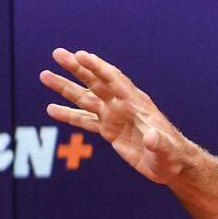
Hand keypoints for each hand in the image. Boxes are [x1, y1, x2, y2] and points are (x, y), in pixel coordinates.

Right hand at [39, 48, 194, 184]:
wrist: (173, 164)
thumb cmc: (173, 156)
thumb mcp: (167, 151)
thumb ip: (159, 143)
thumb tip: (151, 138)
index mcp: (137, 104)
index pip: (114, 80)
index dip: (98, 67)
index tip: (80, 55)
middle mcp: (123, 105)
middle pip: (96, 82)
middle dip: (77, 68)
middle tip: (57, 54)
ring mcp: (115, 117)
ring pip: (86, 98)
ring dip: (66, 88)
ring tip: (44, 76)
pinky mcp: (110, 130)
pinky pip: (86, 120)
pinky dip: (69, 115)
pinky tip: (51, 109)